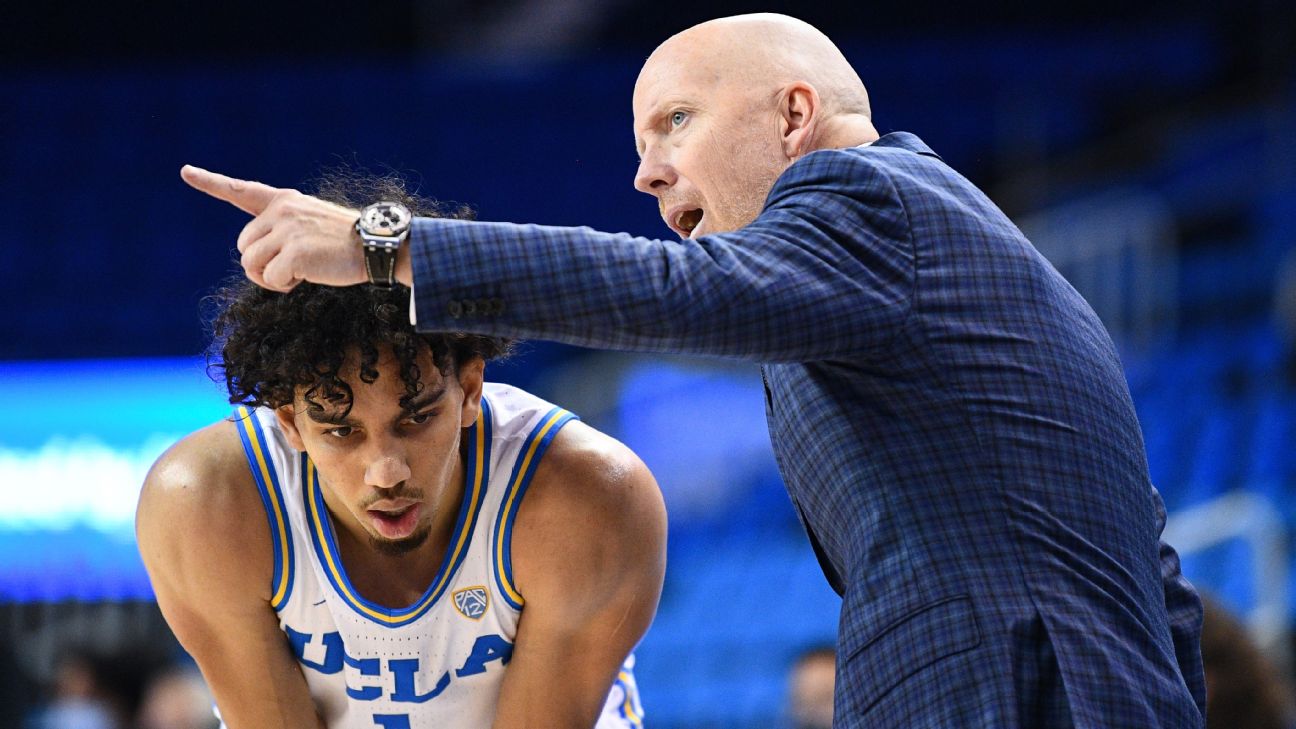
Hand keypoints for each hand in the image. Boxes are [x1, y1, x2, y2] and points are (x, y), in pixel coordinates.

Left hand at [181, 165, 375, 291]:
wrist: (377, 245)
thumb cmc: (347, 242)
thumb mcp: (311, 223)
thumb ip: (281, 230)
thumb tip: (254, 263)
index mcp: (285, 201)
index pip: (242, 190)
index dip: (211, 182)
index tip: (186, 171)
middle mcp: (282, 211)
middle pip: (243, 246)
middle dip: (261, 262)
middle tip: (292, 266)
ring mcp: (287, 231)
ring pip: (251, 264)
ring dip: (269, 277)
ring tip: (299, 273)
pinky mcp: (294, 253)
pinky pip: (271, 279)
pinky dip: (284, 286)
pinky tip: (306, 277)